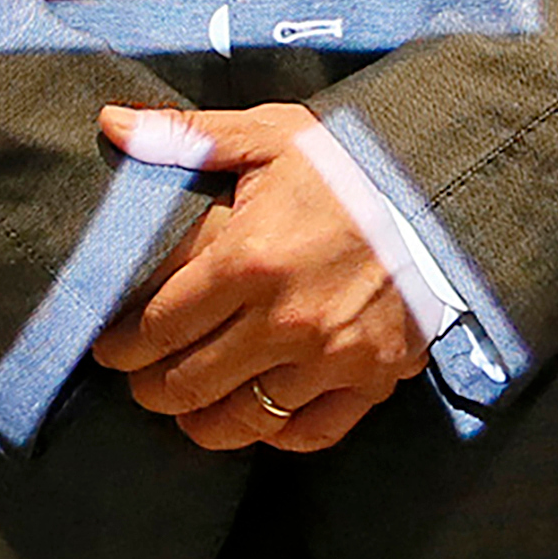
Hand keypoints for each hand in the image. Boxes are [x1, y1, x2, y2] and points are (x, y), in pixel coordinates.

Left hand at [89, 103, 427, 452]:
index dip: (120, 347)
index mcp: (247, 261)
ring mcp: (331, 358)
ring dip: (202, 420)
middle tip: (140, 381)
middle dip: (150, 388)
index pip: (158, 328)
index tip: (108, 348)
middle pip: (189, 382)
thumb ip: (187, 136)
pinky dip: (276, 435)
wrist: (449, 190)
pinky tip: (255, 420)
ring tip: (186, 409)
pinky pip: (310, 433)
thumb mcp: (270, 135)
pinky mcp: (372, 379)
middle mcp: (285, 321)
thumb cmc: (351, 162)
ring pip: (243, 419)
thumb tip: (111, 123)